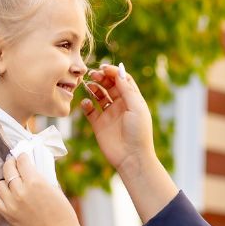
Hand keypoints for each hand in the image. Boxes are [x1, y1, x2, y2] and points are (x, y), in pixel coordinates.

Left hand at [0, 150, 82, 225]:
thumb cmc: (63, 214)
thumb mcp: (55, 189)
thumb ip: (41, 177)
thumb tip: (31, 167)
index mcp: (36, 182)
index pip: (22, 160)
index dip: (22, 156)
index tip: (23, 156)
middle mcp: (21, 191)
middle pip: (9, 168)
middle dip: (12, 162)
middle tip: (15, 163)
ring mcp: (12, 203)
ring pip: (0, 182)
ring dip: (5, 177)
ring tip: (10, 178)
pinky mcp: (8, 214)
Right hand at [81, 64, 155, 178]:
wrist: (131, 157)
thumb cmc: (138, 132)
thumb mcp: (136, 107)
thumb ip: (127, 89)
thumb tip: (118, 72)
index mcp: (132, 99)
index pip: (122, 80)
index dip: (114, 72)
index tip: (105, 68)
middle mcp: (120, 105)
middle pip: (109, 85)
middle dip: (102, 77)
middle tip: (94, 74)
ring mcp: (109, 115)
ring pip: (99, 95)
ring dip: (93, 88)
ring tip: (88, 85)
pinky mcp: (99, 125)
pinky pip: (90, 111)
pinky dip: (86, 104)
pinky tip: (86, 103)